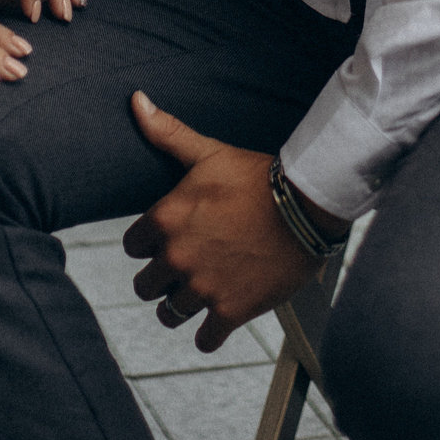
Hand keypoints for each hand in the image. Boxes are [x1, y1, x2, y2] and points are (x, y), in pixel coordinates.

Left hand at [121, 92, 343, 353]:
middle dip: (161, 278)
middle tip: (182, 269)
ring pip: (169, 313)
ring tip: (196, 294)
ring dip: (179, 306)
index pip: (133, 246)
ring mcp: (203, 286)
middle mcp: (178, 256)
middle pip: (145, 285)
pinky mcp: (231, 310)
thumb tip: (136, 100)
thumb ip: (167, 133)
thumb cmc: (257, 177)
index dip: (148, 244)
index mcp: (166, 219)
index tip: (165, 241)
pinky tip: (216, 323)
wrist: (306, 207)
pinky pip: (204, 339)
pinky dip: (208, 334)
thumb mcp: (208, 153)